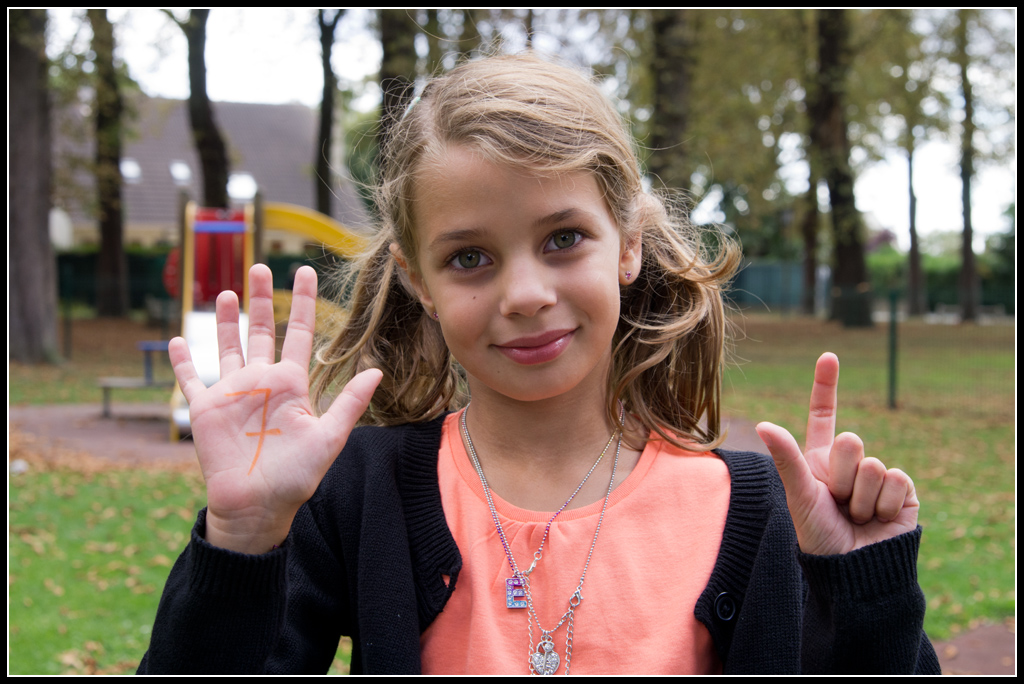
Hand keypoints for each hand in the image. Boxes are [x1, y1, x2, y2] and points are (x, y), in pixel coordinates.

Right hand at [169, 264, 380, 553]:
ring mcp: (232, 394)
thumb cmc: (296, 477)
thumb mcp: (328, 437)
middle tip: (260, 266)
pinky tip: (178, 340)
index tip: (305, 272)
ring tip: (223, 291)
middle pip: (262, 330)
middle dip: (261, 298)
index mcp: (291, 384)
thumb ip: (349, 403)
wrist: (258, 506)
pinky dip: (183, 361)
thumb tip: (376, 370)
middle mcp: (262, 382)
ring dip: (225, 321)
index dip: (302, 302)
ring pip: (228, 346)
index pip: (298, 333)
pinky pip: (191, 380)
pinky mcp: (205, 410)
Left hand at [755, 353, 917, 554]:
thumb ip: (786, 458)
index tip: (828, 356)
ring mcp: (877, 476)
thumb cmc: (818, 535)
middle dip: (840, 475)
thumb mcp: (799, 495)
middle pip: (850, 441)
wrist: (852, 571)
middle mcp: (849, 463)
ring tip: (855, 516)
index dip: (826, 385)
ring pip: (872, 464)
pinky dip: (883, 504)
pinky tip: (879, 520)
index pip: (824, 415)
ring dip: (861, 497)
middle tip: (837, 502)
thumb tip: (764, 424)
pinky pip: (896, 480)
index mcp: (819, 459)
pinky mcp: (903, 491)